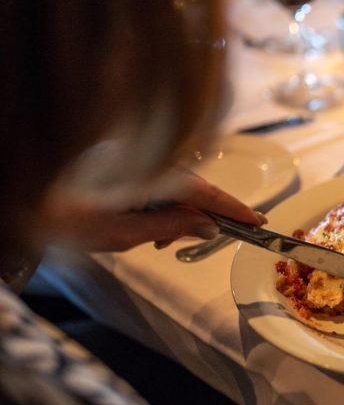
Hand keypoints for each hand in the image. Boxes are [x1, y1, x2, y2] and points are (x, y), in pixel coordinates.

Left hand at [39, 169, 264, 251]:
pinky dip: (159, 205)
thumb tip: (207, 225)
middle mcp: (149, 164)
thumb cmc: (64, 217)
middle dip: (199, 215)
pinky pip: (156, 183)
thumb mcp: (121, 233)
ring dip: (175, 213)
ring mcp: (137, 163)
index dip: (235, 208)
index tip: (259, 221)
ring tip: (155, 241)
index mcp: (151, 177)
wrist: (20, 199)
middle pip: (193, 188)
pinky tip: (142, 226)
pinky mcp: (126, 166)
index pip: (207, 193)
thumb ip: (169, 227)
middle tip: (195, 241)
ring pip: (174, 187)